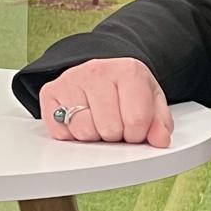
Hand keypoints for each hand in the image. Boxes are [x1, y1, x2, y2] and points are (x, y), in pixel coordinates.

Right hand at [38, 57, 172, 146]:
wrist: (99, 73)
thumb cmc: (126, 91)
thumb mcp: (151, 101)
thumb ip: (160, 122)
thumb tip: (159, 140)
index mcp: (129, 70)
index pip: (137, 120)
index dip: (138, 134)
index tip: (135, 128)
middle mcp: (97, 70)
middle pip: (109, 129)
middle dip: (115, 136)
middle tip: (115, 125)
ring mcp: (71, 79)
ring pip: (84, 131)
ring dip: (93, 136)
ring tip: (97, 122)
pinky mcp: (50, 92)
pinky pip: (61, 132)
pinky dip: (71, 135)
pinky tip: (80, 120)